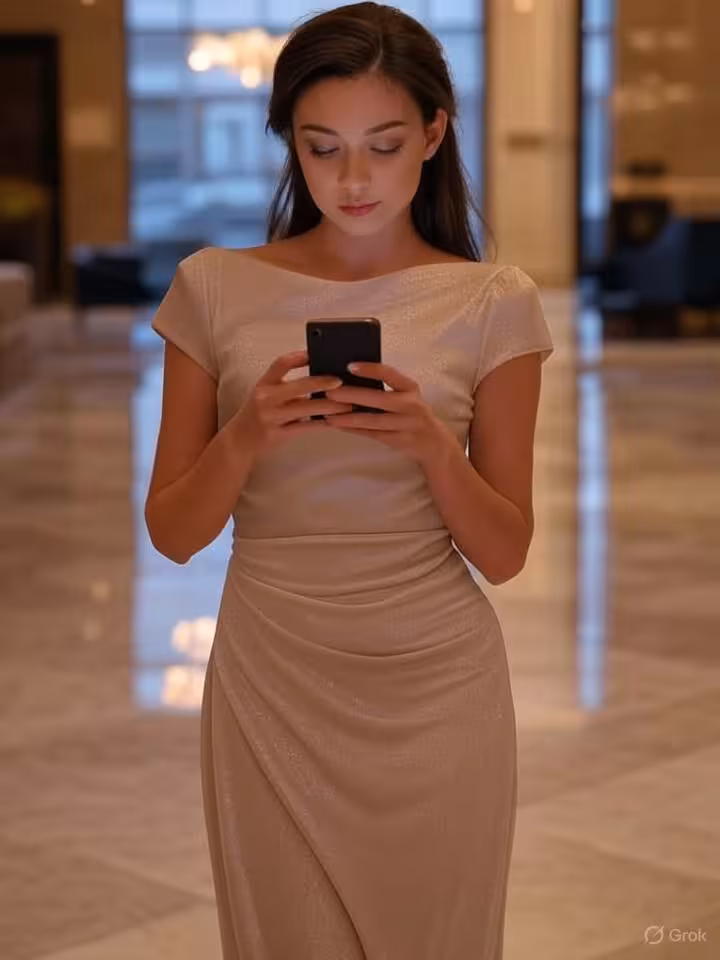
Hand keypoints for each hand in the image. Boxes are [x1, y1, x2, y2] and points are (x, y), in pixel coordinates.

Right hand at [230, 350, 352, 457]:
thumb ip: (287, 385)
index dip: (300, 357)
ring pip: (306, 408)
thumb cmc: (259, 413)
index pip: (281, 364)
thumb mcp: (266, 394)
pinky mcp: (277, 434)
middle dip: (323, 382)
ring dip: (330, 406)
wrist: (239, 440)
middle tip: (341, 381)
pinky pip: (305, 428)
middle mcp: (266, 398)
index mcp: (264, 384)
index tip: (317, 353)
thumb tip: (320, 376)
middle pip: (299, 385)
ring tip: (348, 405)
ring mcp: (271, 417)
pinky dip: (322, 424)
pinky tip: (335, 421)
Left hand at [324, 361, 456, 466]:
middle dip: (351, 395)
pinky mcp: (397, 440)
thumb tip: (351, 375)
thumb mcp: (406, 395)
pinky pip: (370, 434)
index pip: (389, 374)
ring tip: (328, 414)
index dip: (369, 369)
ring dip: (347, 417)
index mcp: (410, 388)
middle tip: (329, 392)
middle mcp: (410, 405)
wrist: (433, 442)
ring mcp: (405, 425)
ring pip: (371, 421)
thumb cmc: (412, 412)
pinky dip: (352, 429)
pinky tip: (337, 425)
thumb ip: (387, 386)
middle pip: (377, 399)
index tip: (349, 366)